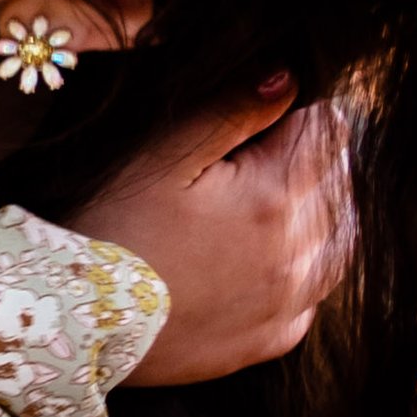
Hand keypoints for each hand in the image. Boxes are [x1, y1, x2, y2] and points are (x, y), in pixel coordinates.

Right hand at [86, 87, 351, 384]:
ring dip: (318, 214)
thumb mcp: (160, 156)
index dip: (298, 113)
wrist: (76, 322)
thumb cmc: (111, 229)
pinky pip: (316, 295)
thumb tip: (288, 77)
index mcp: (275, 197)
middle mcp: (298, 253)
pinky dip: (303, 270)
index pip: (327, 131)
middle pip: (339, 183)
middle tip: (254, 159)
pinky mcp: (273, 339)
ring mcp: (289, 302)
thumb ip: (231, 111)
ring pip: (340, 240)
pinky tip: (264, 259)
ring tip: (266, 205)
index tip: (264, 118)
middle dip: (308, 161)